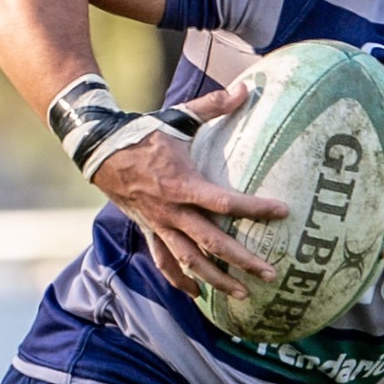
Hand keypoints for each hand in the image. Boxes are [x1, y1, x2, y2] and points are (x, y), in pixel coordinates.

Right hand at [92, 84, 286, 300]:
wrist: (100, 151)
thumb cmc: (143, 133)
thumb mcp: (178, 118)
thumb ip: (213, 106)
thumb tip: (245, 89)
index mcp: (183, 184)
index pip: (225, 203)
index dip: (254, 209)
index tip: (283, 212)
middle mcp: (172, 212)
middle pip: (212, 243)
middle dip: (242, 261)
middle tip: (270, 274)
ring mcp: (160, 226)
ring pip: (190, 261)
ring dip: (217, 280)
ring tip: (243, 295)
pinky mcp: (150, 231)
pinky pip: (165, 262)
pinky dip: (180, 280)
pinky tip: (197, 295)